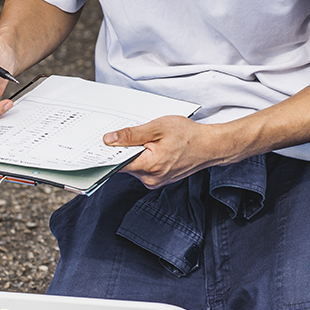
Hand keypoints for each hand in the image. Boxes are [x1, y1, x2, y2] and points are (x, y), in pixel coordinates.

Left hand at [103, 116, 224, 188]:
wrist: (210, 146)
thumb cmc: (188, 135)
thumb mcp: (157, 127)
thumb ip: (131, 135)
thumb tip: (108, 140)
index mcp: (148, 167)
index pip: (117, 164)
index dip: (107, 153)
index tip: (99, 144)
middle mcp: (150, 179)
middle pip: (125, 165)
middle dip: (123, 149)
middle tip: (126, 133)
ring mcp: (155, 181)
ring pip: (134, 166)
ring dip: (135, 152)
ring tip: (146, 138)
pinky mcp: (159, 179)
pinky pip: (144, 168)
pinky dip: (144, 157)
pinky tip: (152, 145)